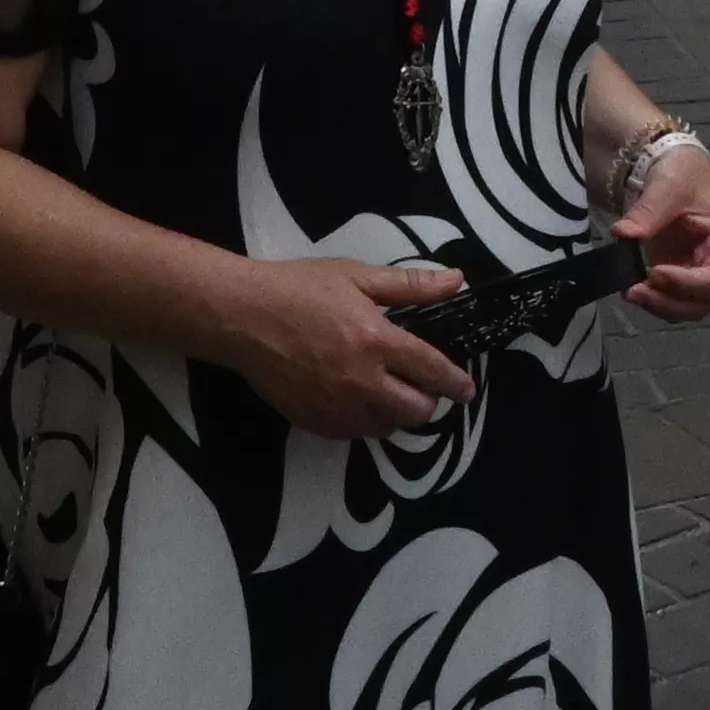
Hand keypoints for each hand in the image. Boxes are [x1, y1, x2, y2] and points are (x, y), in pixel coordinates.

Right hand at [222, 255, 479, 437]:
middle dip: (428, 401)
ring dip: (396, 412)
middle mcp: (362, 383)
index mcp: (377, 342)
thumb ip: (410, 286)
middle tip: (421, 385)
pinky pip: (355, 433)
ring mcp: (338, 408)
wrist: (242, 318)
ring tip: (386, 389)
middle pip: (416, 411)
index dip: (456, 383)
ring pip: (387, 427)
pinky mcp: (316, 423)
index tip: (467, 389)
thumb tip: (457, 282)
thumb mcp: (356, 276)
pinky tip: (355, 397)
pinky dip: (365, 420)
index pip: (432, 371)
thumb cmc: (299, 288)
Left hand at [612, 139, 709, 320]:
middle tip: (635, 290)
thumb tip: (623, 234)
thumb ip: (649, 212)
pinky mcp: (683, 278)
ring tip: (631, 291)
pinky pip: (673, 300)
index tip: (654, 273)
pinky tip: (632, 288)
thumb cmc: (685, 174)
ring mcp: (703, 275)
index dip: (686, 283)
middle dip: (669, 302)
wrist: (676, 170)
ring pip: (688, 309)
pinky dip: (654, 301)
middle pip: (704, 302)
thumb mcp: (669, 185)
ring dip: (660, 306)